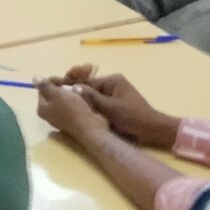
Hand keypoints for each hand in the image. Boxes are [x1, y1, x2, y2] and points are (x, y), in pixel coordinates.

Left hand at [36, 78, 109, 151]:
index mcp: (43, 108)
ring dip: (73, 89)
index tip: (63, 78)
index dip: (52, 82)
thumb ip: (45, 86)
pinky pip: (74, 103)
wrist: (90, 127)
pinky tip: (84, 93)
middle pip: (55, 93)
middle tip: (74, 81)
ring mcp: (62, 116)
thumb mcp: (56, 94)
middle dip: (65, 84)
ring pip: (66, 96)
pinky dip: (78, 96)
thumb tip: (34, 79)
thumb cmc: (71, 110)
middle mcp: (50, 113)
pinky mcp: (74, 117)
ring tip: (80, 87)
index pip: (43, 90)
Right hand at [54, 66, 176, 150]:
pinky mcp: (115, 104)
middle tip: (57, 92)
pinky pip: (98, 102)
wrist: (152, 129)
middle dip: (74, 90)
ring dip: (82, 100)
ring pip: (92, 96)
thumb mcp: (110, 108)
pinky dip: (89, 106)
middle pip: (88, 87)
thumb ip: (92, 98)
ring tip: (64, 102)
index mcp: (112, 80)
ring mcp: (114, 94)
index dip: (72, 86)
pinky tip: (78, 110)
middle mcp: (112, 84)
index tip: (57, 89)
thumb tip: (73, 88)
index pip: (87, 82)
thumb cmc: (133, 117)